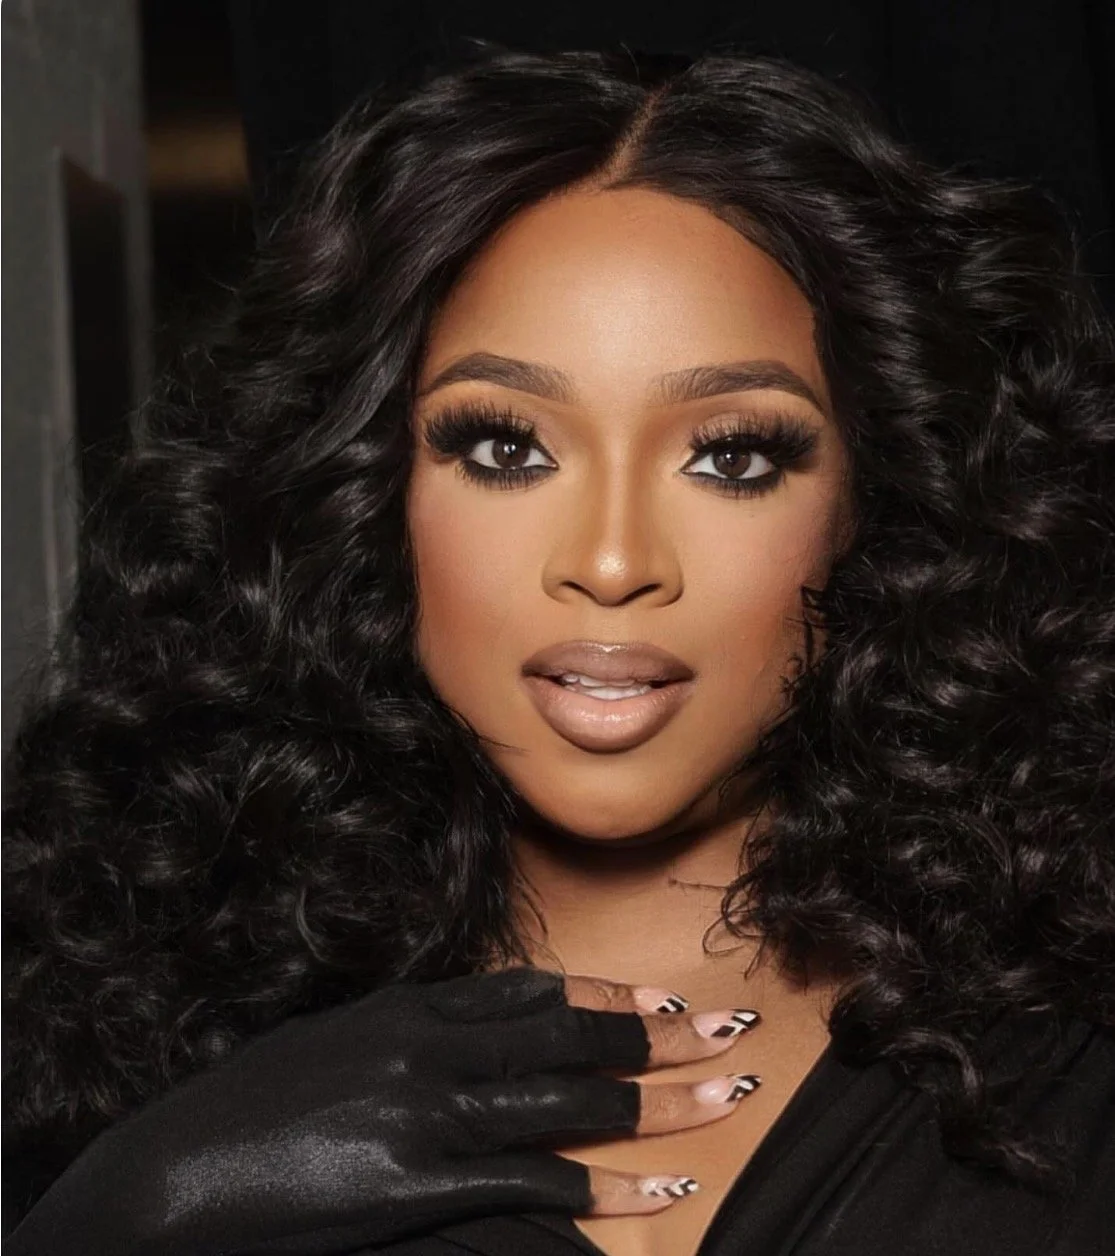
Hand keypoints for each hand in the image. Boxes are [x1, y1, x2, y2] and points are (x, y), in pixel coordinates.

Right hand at [7, 967, 761, 1254]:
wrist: (169, 1177)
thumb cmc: (241, 1115)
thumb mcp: (327, 1051)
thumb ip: (398, 1040)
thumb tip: (452, 1037)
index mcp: (405, 1009)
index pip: (526, 991)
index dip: (602, 996)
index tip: (660, 1001)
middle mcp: (427, 1047)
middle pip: (566, 1035)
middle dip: (655, 1036)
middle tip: (726, 1030)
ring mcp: (426, 1111)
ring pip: (567, 1098)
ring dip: (657, 1101)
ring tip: (728, 1095)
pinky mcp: (418, 1181)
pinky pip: (534, 1180)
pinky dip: (605, 1187)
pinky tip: (660, 1195)